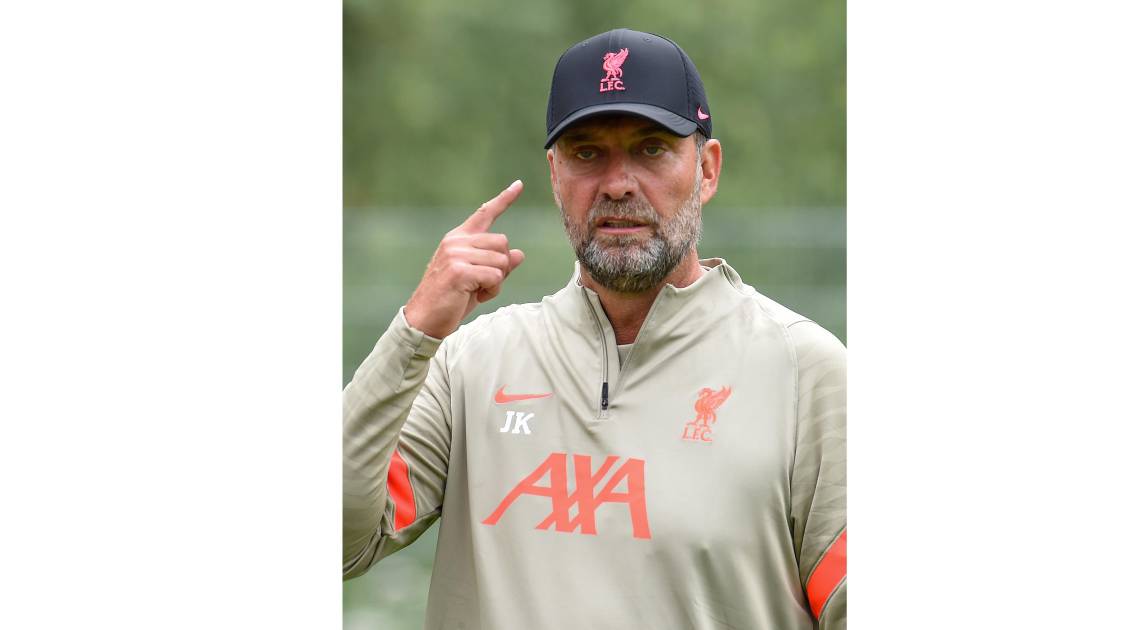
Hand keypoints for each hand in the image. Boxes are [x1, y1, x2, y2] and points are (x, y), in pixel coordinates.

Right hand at [403, 180, 525, 338]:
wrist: (424, 319)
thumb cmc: (451, 299)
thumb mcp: (478, 279)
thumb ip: (497, 264)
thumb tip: (519, 253)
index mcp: (458, 238)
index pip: (485, 213)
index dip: (504, 199)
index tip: (519, 184)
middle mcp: (456, 241)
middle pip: (502, 243)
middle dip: (501, 267)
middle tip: (483, 284)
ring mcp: (456, 254)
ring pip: (502, 261)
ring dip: (497, 282)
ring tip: (476, 291)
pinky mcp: (459, 271)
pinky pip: (495, 276)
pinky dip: (492, 290)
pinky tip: (475, 296)